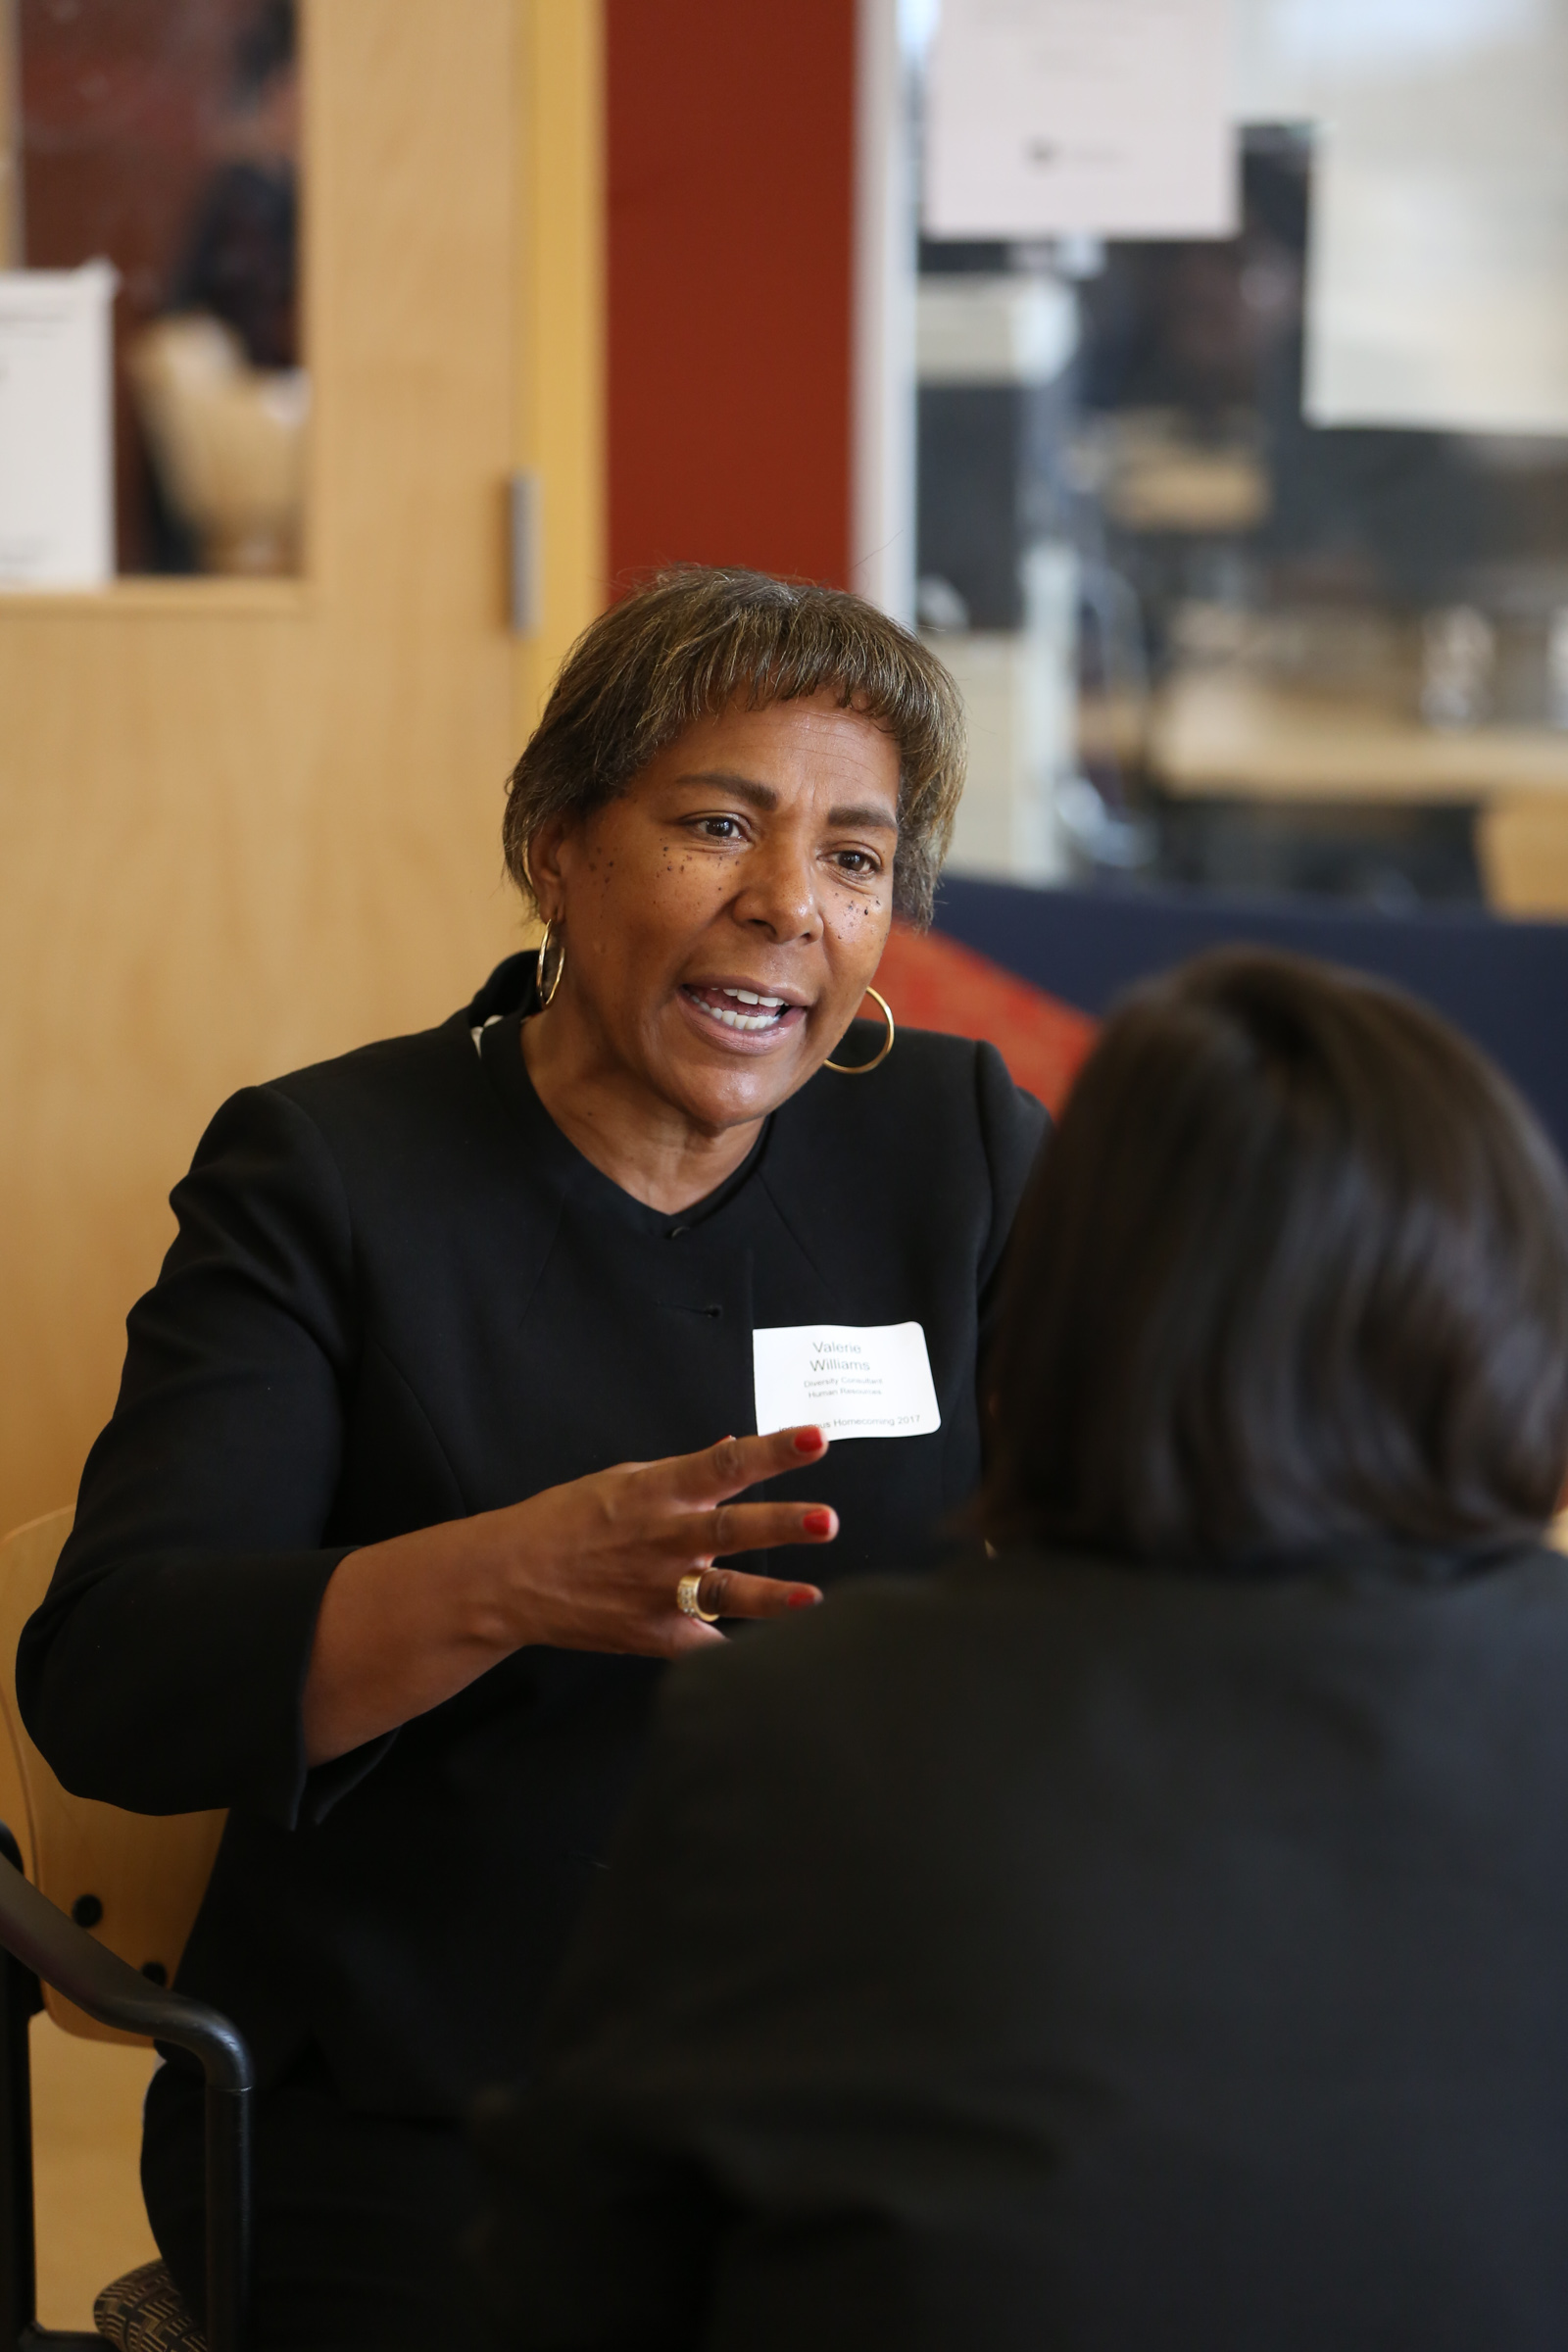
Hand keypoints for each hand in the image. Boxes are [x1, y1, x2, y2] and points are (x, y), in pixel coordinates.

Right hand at [489, 1424, 834, 1657]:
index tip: (815, 1440)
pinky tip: (777, 1662)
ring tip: (813, 1599)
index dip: (772, 1450)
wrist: (510, 1579)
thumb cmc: (566, 1521)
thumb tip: (736, 1447)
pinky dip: (736, 1657)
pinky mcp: (652, 1633)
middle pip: (730, 1530)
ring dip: (772, 1599)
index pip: (725, 1464)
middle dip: (780, 1524)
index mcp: (658, 1492)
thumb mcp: (623, 1479)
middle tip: (826, 1519)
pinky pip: (702, 1648)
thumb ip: (686, 1471)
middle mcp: (664, 1539)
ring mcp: (658, 1590)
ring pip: (724, 1595)